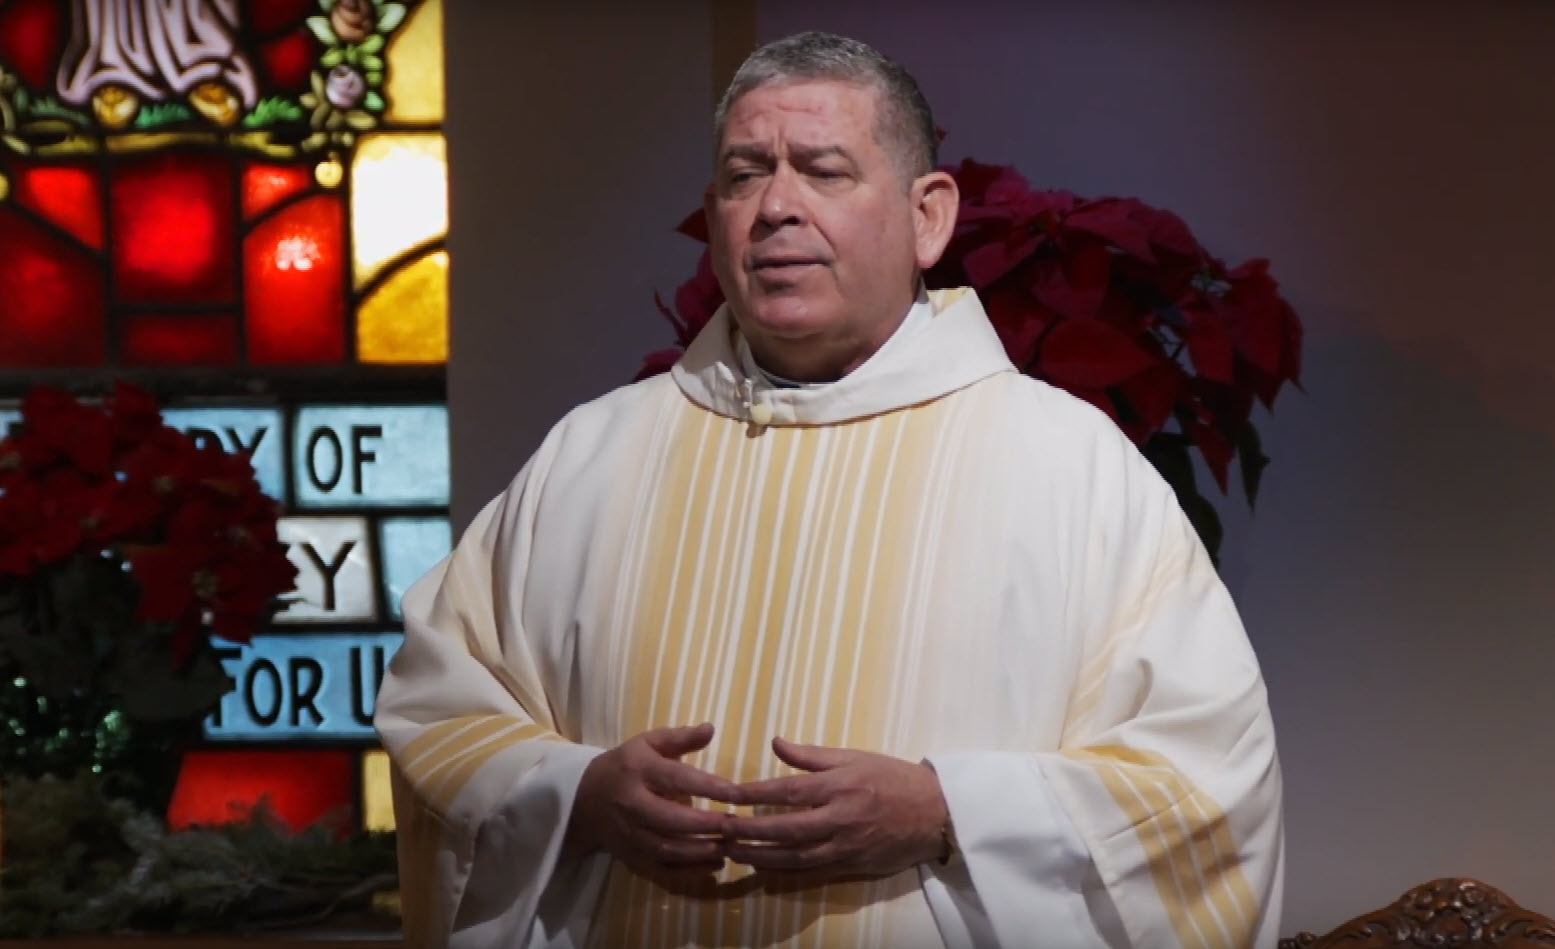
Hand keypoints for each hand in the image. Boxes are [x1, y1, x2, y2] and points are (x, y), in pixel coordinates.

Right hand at [566, 723, 740, 874]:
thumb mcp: (648, 744)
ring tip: (730, 846)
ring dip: (700, 851)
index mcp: (637, 770)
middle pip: (669, 819)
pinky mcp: (630, 856)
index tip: (736, 793)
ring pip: (666, 848)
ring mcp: (629, 834)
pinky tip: (715, 864)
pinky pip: (661, 869)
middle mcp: (631, 804)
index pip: (676, 779)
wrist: (584, 799)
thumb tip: (711, 728)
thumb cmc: (626, 766)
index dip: (708, 787)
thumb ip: (680, 738)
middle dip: (705, 825)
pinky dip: (689, 872)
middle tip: (735, 825)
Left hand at [722, 737, 948, 882]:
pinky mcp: (852, 866)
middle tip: (720, 828)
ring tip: (733, 852)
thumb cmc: (893, 778)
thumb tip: (775, 743)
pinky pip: (812, 872)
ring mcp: (846, 846)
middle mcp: (840, 818)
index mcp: (840, 785)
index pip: (788, 791)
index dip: (754, 794)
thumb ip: (812, 755)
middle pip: (786, 828)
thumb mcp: (855, 757)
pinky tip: (764, 868)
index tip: (726, 794)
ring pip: (795, 856)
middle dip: (749, 830)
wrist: (936, 812)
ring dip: (761, 856)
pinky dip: (785, 872)